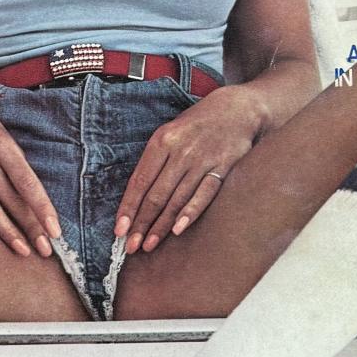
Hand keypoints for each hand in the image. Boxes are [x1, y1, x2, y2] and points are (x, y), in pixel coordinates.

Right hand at [0, 87, 62, 257]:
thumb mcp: (3, 138)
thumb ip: (15, 167)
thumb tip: (34, 201)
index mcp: (5, 148)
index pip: (28, 184)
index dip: (43, 209)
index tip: (55, 231)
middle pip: (11, 199)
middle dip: (30, 227)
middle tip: (45, 250)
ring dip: (6, 230)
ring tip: (22, 250)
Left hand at [115, 86, 264, 253]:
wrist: (236, 110)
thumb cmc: (196, 126)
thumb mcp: (169, 134)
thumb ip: (154, 162)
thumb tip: (135, 198)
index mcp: (161, 142)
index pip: (139, 182)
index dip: (128, 208)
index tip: (119, 230)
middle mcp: (180, 151)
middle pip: (156, 195)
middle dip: (141, 223)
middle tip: (131, 246)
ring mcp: (202, 159)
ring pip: (177, 199)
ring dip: (162, 225)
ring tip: (149, 244)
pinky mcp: (223, 167)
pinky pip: (204, 194)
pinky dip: (190, 213)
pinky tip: (178, 230)